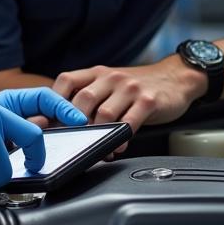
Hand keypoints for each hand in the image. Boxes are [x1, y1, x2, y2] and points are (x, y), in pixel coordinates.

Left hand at [53, 58, 203, 133]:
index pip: (66, 81)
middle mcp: (111, 78)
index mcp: (97, 73)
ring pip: (104, 114)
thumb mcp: (110, 84)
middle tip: (72, 144)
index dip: (53, 102)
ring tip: (98, 151)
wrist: (176, 78)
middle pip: (82, 100)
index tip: (47, 123)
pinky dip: (120, 139)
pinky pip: (129, 124)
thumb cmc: (138, 86)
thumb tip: (60, 122)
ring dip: (98, 137)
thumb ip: (89, 97)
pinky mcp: (148, 101)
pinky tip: (118, 147)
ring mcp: (130, 88)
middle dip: (74, 126)